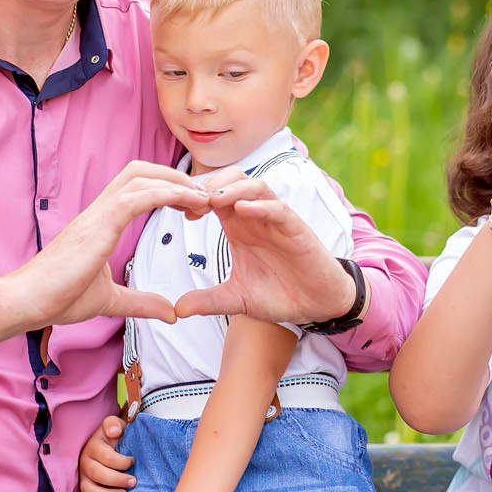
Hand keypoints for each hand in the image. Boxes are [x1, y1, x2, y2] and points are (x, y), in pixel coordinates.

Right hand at [0, 162, 208, 345]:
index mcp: (100, 222)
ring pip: (141, 177)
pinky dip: (166, 194)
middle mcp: (99, 211)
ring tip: (205, 197)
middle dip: (176, 175)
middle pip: (140, 170)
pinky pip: (136, 198)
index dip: (167, 187)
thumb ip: (141, 303)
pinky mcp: (97, 226)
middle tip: (204, 196)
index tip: (194, 204)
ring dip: (177, 182)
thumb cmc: (57, 298)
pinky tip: (189, 202)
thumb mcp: (110, 301)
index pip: (136, 187)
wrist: (24, 302)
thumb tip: (171, 312)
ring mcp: (96, 215)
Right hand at [78, 415, 136, 491]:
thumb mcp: (117, 425)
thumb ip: (114, 424)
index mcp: (93, 447)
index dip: (120, 461)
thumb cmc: (116, 438)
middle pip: (96, 474)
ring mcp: (84, 479)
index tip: (132, 461)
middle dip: (117, 480)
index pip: (104, 456)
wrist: (111, 448)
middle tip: (133, 482)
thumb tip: (114, 431)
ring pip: (88, 491)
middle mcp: (85, 463)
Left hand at [172, 175, 354, 323]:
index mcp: (239, 226)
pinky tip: (242, 210)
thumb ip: (208, 301)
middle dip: (210, 185)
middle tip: (190, 200)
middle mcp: (256, 217)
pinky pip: (278, 209)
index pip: (214, 197)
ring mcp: (277, 220)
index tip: (175, 210)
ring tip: (212, 200)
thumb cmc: (279, 294)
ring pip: (255, 186)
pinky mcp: (297, 229)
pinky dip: (260, 206)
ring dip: (233, 188)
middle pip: (232, 180)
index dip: (193, 197)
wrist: (316, 305)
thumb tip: (177, 310)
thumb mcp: (236, 299)